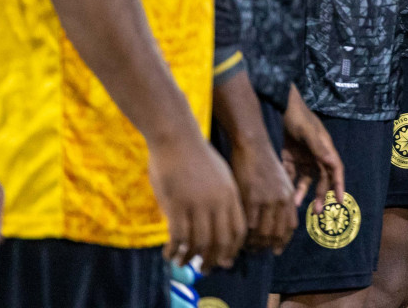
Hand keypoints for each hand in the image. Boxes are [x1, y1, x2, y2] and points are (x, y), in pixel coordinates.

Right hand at [147, 128, 245, 270]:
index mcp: (230, 195)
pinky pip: (178, 237)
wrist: (178, 138)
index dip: (232, 248)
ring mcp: (198, 205)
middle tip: (205, 269)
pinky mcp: (177, 205)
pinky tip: (169, 253)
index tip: (224, 258)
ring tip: (182, 263)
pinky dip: (173, 250)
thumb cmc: (196, 155)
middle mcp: (217, 202)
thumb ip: (222, 198)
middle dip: (213, 259)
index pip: (238, 230)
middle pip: (220, 241)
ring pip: (198, 243)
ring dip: (190, 258)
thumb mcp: (219, 176)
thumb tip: (218, 222)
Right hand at [231, 123, 297, 252]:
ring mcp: (267, 200)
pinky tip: (238, 236)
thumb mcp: (281, 181)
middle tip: (256, 252)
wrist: (253, 146)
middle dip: (266, 246)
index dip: (283, 241)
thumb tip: (275, 222)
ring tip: (246, 248)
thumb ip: (281, 201)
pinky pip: (248, 223)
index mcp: (290, 196)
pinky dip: (244, 234)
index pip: (290, 227)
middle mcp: (282, 200)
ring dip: (254, 243)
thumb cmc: (264, 163)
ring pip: (262, 231)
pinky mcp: (251, 197)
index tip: (275, 250)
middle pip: (276, 233)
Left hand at [281, 85, 344, 215]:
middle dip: (321, 195)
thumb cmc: (297, 117)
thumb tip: (331, 163)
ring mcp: (303, 157)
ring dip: (302, 192)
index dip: (339, 185)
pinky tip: (283, 193)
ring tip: (296, 206)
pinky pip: (291, 175)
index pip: (335, 170)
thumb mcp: (308, 132)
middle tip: (317, 211)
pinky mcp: (290, 157)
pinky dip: (289, 184)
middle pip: (322, 179)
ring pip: (306, 180)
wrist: (279, 107)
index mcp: (325, 149)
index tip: (339, 201)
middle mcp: (316, 155)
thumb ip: (318, 147)